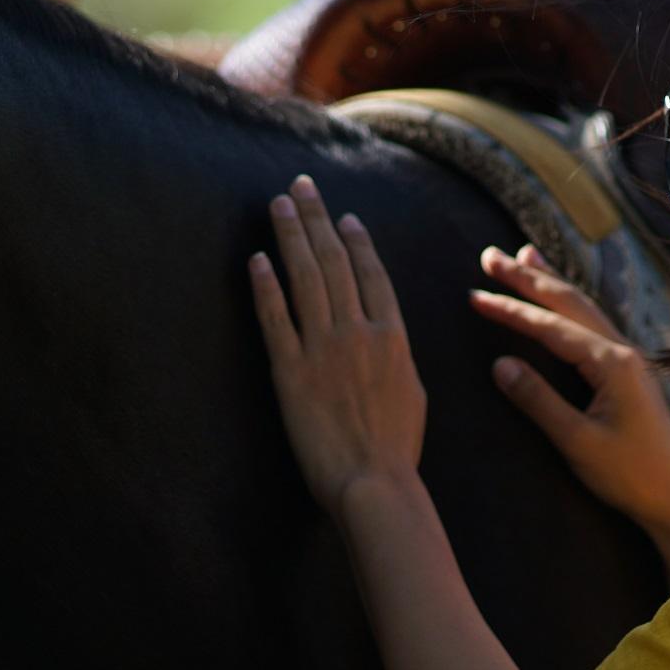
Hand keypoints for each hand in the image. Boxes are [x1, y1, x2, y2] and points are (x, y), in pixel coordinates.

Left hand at [250, 175, 427, 513]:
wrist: (375, 483)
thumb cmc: (396, 449)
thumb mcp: (413, 393)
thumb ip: (397, 358)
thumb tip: (388, 340)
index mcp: (393, 337)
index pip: (372, 274)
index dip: (356, 241)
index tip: (343, 216)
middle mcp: (359, 332)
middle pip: (335, 262)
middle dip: (316, 219)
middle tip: (301, 186)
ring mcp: (323, 349)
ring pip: (306, 278)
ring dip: (290, 236)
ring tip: (278, 204)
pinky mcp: (291, 372)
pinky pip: (275, 319)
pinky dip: (265, 286)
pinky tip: (256, 259)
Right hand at [472, 246, 669, 577]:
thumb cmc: (629, 474)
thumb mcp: (576, 441)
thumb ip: (537, 400)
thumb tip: (500, 363)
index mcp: (609, 363)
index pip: (549, 326)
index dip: (510, 309)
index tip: (474, 295)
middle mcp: (621, 352)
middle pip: (568, 302)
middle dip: (528, 278)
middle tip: (490, 256)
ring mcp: (627, 360)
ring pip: (583, 308)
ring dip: (550, 282)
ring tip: (524, 256)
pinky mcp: (627, 373)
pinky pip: (592, 325)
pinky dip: (568, 306)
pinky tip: (560, 301)